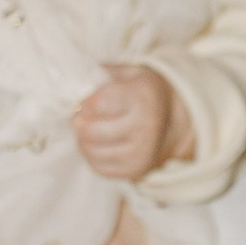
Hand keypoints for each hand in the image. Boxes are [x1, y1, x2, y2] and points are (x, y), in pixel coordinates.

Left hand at [74, 63, 182, 182]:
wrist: (171, 121)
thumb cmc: (142, 93)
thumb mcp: (129, 74)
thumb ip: (102, 75)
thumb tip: (74, 85)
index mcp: (143, 98)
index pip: (98, 104)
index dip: (84, 102)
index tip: (86, 100)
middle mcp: (146, 128)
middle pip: (90, 131)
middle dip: (80, 121)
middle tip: (83, 116)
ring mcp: (141, 153)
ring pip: (90, 150)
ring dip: (83, 139)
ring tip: (91, 128)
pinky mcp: (135, 171)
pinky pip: (97, 166)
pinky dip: (92, 154)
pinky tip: (100, 143)